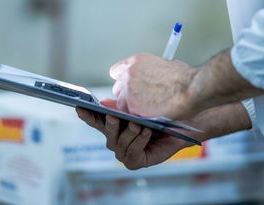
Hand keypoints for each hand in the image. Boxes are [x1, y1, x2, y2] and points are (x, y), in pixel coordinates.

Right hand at [75, 100, 192, 169]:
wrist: (184, 122)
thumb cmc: (161, 111)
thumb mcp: (140, 105)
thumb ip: (122, 105)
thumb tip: (104, 102)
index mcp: (113, 124)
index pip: (96, 119)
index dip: (88, 114)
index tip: (79, 106)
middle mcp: (115, 139)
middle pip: (106, 130)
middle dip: (110, 122)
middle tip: (113, 114)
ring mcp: (124, 152)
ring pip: (119, 141)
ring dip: (129, 131)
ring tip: (137, 123)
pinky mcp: (134, 161)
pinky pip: (132, 151)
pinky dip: (139, 141)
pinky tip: (146, 132)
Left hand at [110, 53, 197, 118]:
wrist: (191, 88)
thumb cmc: (184, 77)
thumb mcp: (163, 65)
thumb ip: (149, 71)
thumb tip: (147, 78)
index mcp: (135, 62)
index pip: (116, 72)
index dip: (124, 81)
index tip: (130, 87)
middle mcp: (128, 74)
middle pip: (117, 89)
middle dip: (127, 96)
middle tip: (140, 101)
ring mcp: (128, 91)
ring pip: (121, 104)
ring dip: (131, 108)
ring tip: (147, 111)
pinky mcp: (132, 106)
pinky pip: (129, 115)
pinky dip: (137, 118)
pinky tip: (148, 117)